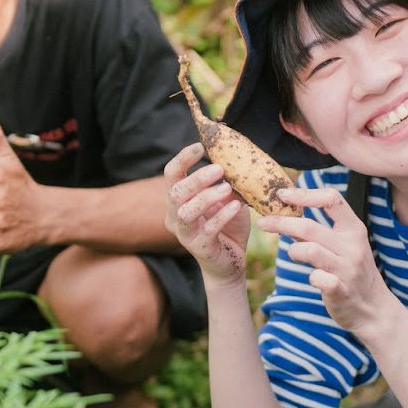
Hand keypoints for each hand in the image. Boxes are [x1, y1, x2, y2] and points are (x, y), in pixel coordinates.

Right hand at [164, 142, 250, 284]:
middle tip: (218, 169)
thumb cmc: (228, 227)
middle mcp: (175, 216)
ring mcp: (185, 234)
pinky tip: (235, 207)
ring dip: (206, 197)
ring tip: (227, 188)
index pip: (171, 175)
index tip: (199, 146)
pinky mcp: (199, 248)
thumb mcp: (229, 200)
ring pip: (186, 212)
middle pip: (176, 192)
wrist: (231, 262)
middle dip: (196, 179)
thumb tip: (234, 163)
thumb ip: (227, 184)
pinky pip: (208, 230)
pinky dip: (222, 216)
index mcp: (178, 200)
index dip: (182, 159)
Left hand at [259, 185, 395, 337]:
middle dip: (281, 222)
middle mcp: (353, 246)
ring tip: (293, 254)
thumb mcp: (343, 246)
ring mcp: (348, 269)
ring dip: (294, 250)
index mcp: (354, 229)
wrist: (374, 309)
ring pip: (310, 250)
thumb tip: (287, 213)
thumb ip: (318, 231)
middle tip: (263, 222)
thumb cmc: (352, 272)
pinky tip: (313, 278)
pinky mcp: (341, 291)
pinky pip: (318, 278)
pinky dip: (311, 277)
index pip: (332, 199)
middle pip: (310, 226)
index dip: (305, 194)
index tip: (282, 194)